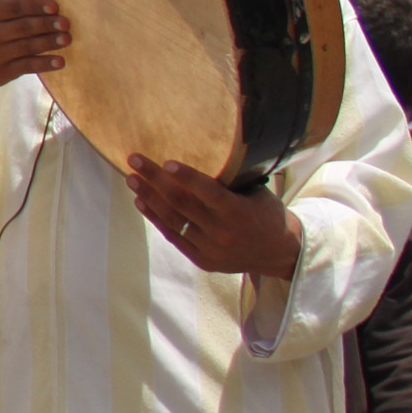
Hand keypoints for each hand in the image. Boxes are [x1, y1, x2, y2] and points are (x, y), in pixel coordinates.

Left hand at [126, 155, 300, 279]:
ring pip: (173, 220)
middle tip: (134, 160)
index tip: (167, 162)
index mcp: (239, 212)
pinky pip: (173, 237)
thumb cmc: (266, 214)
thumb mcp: (257, 194)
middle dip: (154, 180)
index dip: (187, 177)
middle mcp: (223, 232)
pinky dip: (155, 218)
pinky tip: (141, 202)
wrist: (279, 254)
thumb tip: (203, 152)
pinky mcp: (202, 260)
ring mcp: (211, 249)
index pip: (208, 192)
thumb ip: (230, 182)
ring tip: (132, 179)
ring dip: (148, 198)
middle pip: (182, 203)